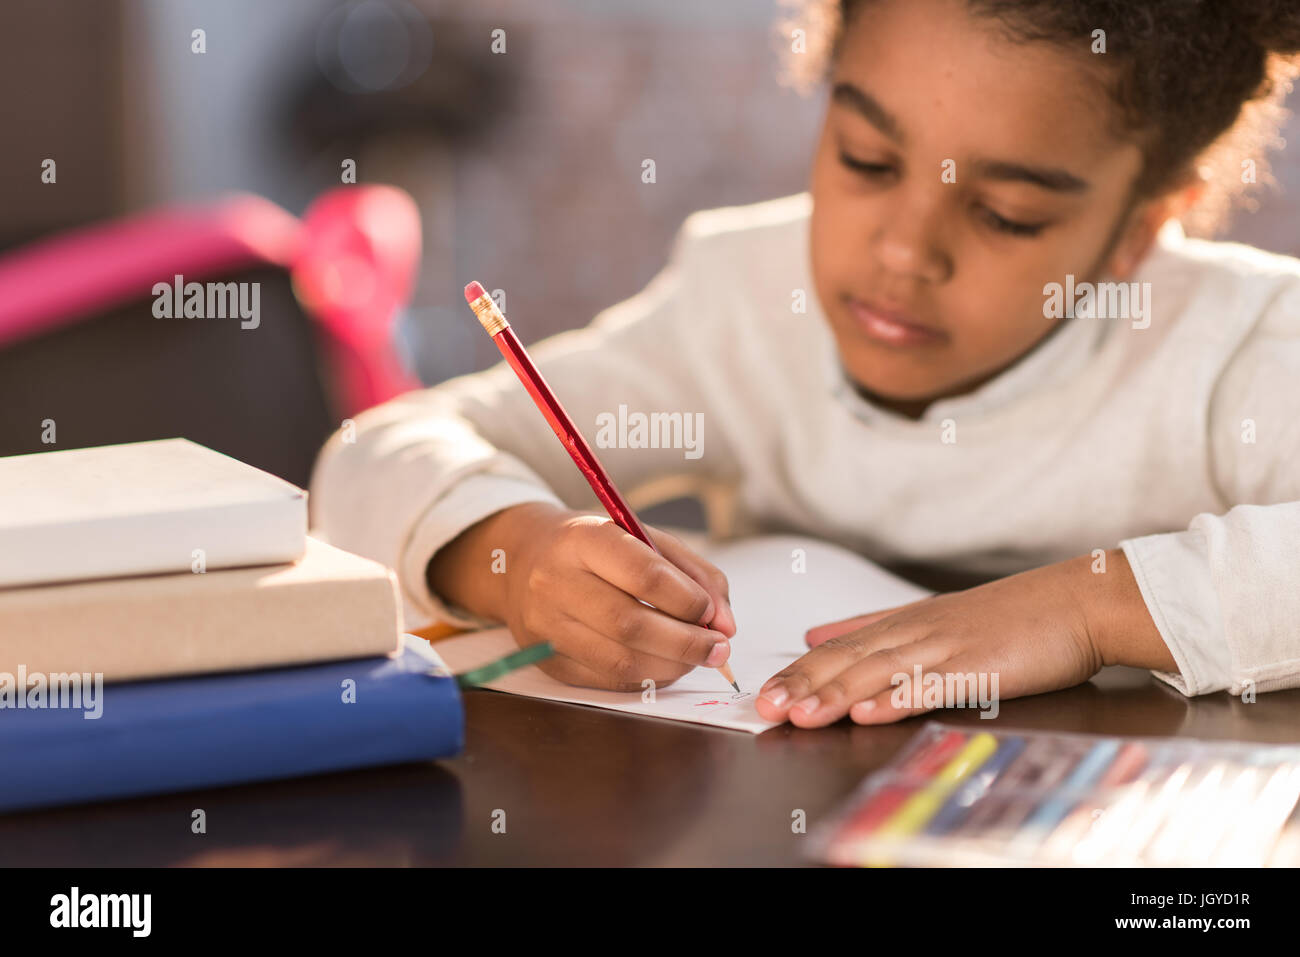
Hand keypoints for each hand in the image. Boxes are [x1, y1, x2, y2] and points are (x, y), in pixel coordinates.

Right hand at [429, 502, 735, 690]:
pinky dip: (648, 676)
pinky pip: (608, 679)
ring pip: (621, 659)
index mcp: (582, 539)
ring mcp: (545, 626)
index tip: (712, 613)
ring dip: (673, 665)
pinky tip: (666, 664)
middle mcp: (555, 581)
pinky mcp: (547, 661)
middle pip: (630, 624)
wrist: (523, 560)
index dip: (687, 599)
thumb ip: (692, 573)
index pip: (643, 574)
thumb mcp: (642, 537)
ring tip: (697, 656)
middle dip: (686, 642)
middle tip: (718, 648)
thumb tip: (725, 623)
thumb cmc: (596, 547)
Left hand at [754, 549, 1171, 726]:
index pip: (839, 647)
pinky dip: (896, 699)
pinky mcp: (980, 666)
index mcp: (904, 622)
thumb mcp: (933, 614)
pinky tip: (868, 713)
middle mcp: (918, 631)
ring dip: (836, 696)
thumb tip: (815, 633)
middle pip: (849, 659)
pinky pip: (931, 685)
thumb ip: (871, 624)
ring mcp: (948, 647)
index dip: (798, 670)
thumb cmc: (1014, 614)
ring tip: (800, 715)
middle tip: (764, 707)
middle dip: (803, 685)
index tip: (761, 692)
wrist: (1081, 599)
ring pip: (879, 673)